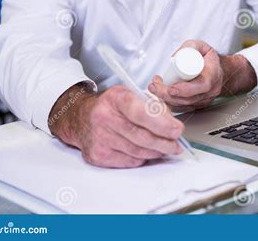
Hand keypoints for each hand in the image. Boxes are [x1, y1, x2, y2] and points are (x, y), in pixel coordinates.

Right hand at [48, 83, 183, 167]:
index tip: (177, 130)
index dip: (162, 124)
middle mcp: (104, 117)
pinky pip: (129, 161)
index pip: (141, 112)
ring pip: (137, 151)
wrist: (80, 118)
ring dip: (156, 152)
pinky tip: (147, 152)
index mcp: (115, 98)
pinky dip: (142, 157)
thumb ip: (152, 106)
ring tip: (166, 148)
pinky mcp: (98, 155)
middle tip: (177, 144)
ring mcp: (100, 138)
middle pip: (141, 136)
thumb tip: (171, 123)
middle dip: (164, 142)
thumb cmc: (111, 106)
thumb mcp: (130, 95)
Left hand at [148, 40, 257, 111]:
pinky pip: (182, 108)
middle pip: (188, 99)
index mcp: (213, 75)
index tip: (170, 88)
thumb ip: (189, 47)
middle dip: (168, 94)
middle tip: (154, 86)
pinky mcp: (197, 105)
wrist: (218, 70)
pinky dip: (169, 103)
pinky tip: (159, 95)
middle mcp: (210, 91)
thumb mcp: (200, 46)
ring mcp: (204, 100)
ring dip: (166, 98)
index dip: (185, 89)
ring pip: (183, 105)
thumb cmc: (207, 58)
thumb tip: (175, 57)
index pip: (201, 86)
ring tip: (154, 87)